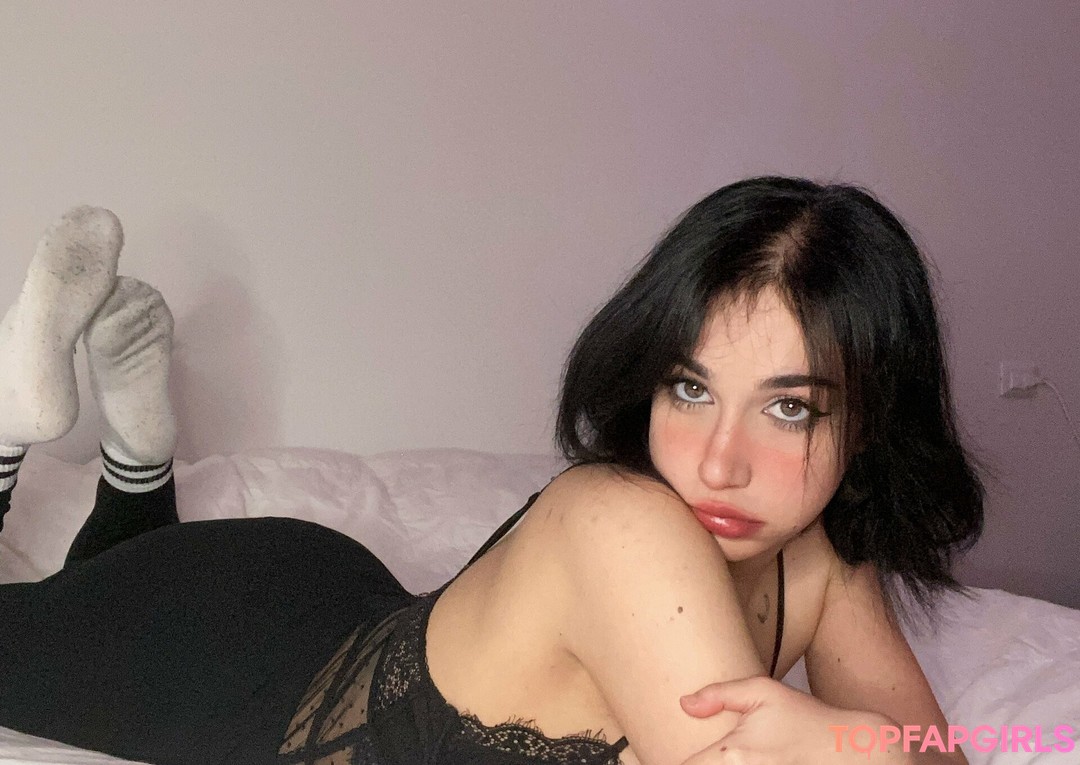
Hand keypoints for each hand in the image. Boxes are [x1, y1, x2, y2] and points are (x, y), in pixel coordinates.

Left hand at [679, 676, 907, 764]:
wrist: (853, 749)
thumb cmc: (807, 718)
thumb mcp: (763, 691)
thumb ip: (720, 694)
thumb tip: (684, 704)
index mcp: (731, 757)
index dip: (665, 761)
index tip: (658, 756)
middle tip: (688, 756)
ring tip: (718, 759)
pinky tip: (741, 763)